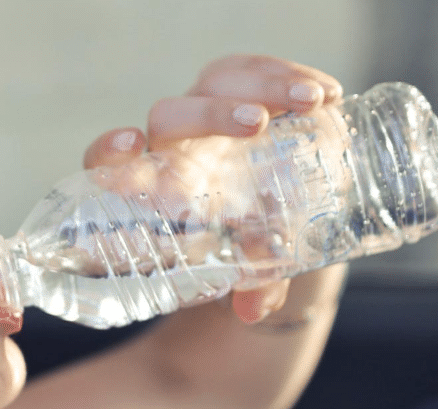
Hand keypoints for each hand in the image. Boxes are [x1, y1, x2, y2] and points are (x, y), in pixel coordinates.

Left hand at [80, 55, 343, 323]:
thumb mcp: (251, 267)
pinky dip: (291, 76)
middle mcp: (174, 144)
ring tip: (310, 104)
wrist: (280, 216)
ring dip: (263, 88)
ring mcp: (208, 110)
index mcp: (155, 187)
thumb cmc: (244, 246)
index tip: (128, 144)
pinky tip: (328, 94)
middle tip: (257, 125)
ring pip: (218, 83)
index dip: (110, 152)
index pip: (110, 161)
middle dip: (210, 116)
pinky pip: (257, 70)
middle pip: (169, 116)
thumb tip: (253, 309)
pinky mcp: (243, 88)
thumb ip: (254, 284)